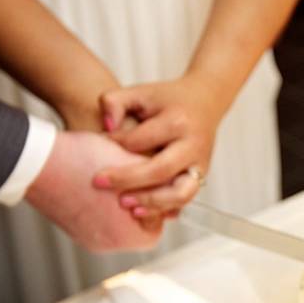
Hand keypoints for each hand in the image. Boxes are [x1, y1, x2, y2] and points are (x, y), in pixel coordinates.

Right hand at [26, 132, 163, 251]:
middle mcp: (110, 245)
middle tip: (132, 173)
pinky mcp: (75, 231)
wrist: (36, 163)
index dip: (159, 192)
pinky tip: (94, 181)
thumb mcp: (136, 165)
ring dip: (119, 199)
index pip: (161, 217)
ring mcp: (90, 240)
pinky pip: (99, 219)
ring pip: (119, 220)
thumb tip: (177, 185)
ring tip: (112, 174)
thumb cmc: (86, 161)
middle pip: (141, 221)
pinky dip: (101, 203)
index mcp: (131, 236)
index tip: (151, 174)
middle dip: (139, 197)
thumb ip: (162, 180)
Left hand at [93, 78, 227, 216]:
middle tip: (99, 183)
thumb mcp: (141, 91)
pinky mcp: (201, 176)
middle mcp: (192, 145)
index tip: (98, 145)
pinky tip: (141, 211)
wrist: (205, 100)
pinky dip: (164, 208)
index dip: (115, 144)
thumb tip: (107, 128)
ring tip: (125, 205)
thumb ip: (115, 101)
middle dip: (128, 179)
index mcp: (177, 121)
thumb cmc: (167, 99)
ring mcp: (200, 164)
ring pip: (181, 192)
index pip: (140, 139)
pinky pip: (185, 199)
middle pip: (161, 170)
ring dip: (152, 202)